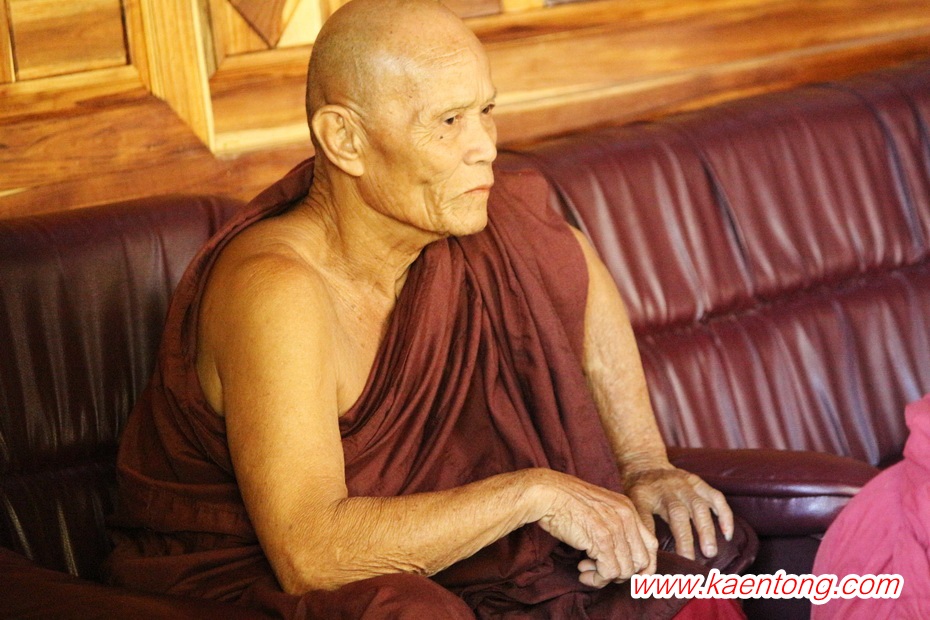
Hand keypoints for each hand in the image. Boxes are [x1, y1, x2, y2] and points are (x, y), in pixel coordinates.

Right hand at [527, 469, 657, 587]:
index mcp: (628, 509)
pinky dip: (597, 579)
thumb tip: (620, 556)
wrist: (547, 492)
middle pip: (642, 561)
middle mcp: (626, 518)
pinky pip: (609, 572)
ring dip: (605, 577)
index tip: (627, 574)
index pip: (651, 546)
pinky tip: (583, 572)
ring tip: (587, 570)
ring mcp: (615, 528)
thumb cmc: (565, 501)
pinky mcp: (601, 539)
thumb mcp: (599, 508)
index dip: (644, 566)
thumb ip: (614, 526)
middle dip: (623, 574)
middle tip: (601, 571)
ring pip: (626, 570)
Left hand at [623, 466, 732, 560]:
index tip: (654, 556)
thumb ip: (638, 524)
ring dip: (706, 530)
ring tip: (710, 552)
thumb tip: (646, 555)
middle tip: (689, 560)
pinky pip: (716, 497)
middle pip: (676, 513)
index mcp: (643, 495)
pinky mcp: (698, 482)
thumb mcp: (629, 504)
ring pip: (698, 505)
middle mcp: (665, 489)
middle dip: (684, 538)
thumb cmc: (638, 492)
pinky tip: (727, 534)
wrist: (646, 464)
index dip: (650, 535)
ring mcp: (683, 484)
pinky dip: (724, 515)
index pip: (645, 516)